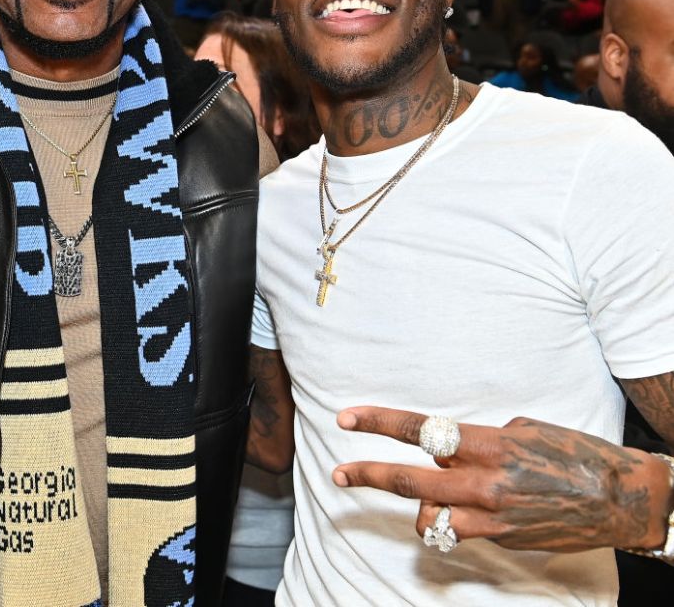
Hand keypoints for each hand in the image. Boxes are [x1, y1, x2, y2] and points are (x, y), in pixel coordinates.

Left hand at [332, 406, 673, 552]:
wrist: (620, 499)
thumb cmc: (572, 453)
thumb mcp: (522, 429)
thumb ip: (478, 440)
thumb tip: (446, 449)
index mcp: (490, 444)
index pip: (421, 430)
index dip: (379, 422)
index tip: (347, 418)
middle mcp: (486, 482)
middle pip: (411, 480)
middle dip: (368, 475)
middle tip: (338, 473)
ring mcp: (493, 516)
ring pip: (428, 516)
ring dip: (417, 506)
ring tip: (421, 497)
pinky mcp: (503, 539)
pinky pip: (457, 531)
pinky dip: (449, 521)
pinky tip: (457, 512)